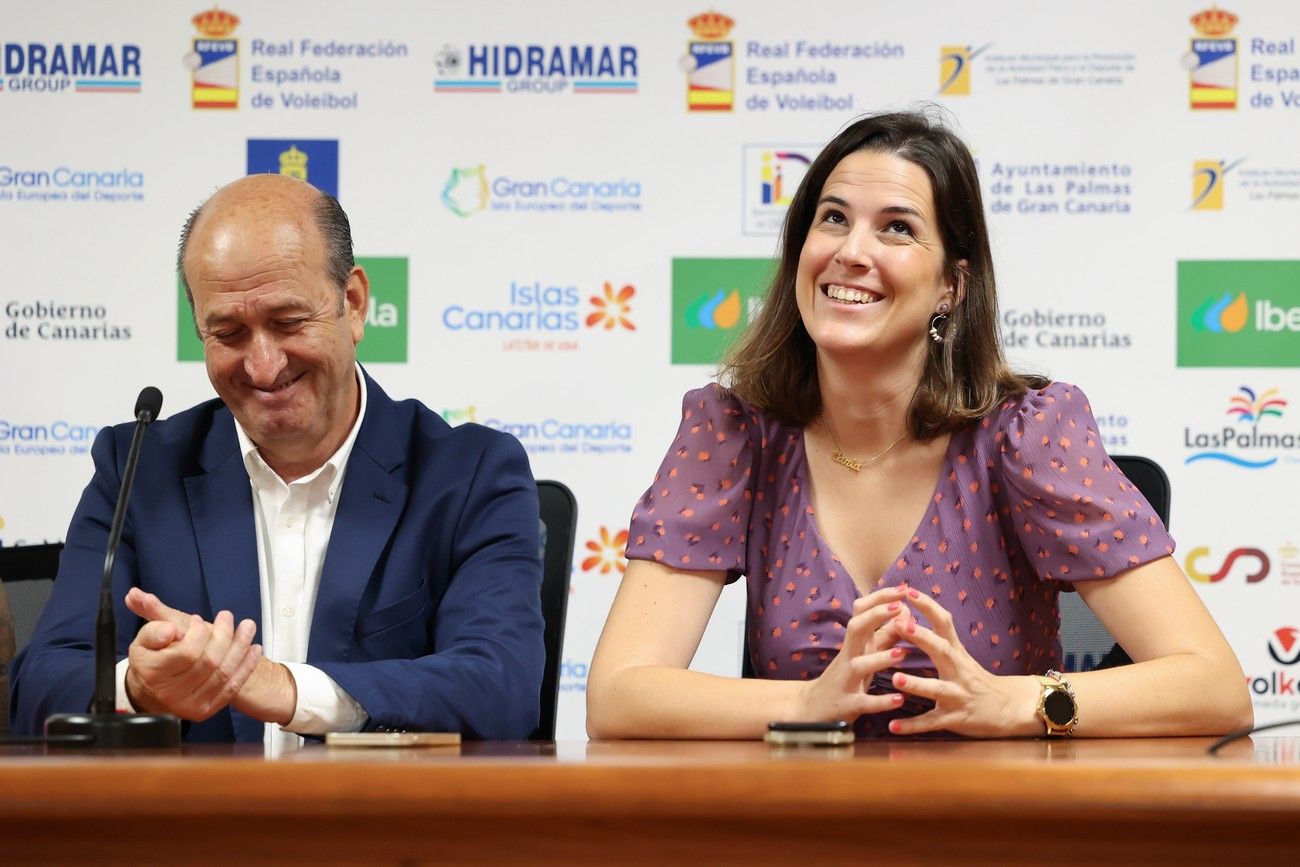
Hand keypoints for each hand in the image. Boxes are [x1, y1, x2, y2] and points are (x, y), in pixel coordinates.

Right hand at [123, 589, 261, 720]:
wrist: (154, 691)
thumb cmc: (153, 659)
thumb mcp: (145, 638)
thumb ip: (151, 619)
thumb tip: (144, 600)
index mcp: (153, 673)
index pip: (186, 652)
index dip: (198, 633)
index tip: (199, 620)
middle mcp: (170, 693)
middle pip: (209, 661)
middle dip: (223, 635)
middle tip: (227, 616)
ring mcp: (189, 704)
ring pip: (223, 673)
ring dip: (240, 647)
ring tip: (248, 626)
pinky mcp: (205, 710)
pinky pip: (231, 688)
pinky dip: (246, 667)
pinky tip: (254, 649)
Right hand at [789, 585, 913, 723]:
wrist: (811, 710)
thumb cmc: (846, 678)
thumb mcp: (863, 655)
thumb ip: (884, 636)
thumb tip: (906, 613)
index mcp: (853, 643)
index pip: (861, 611)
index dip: (881, 598)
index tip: (903, 589)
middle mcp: (847, 656)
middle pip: (855, 628)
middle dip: (876, 616)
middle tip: (900, 607)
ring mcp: (845, 680)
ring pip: (860, 665)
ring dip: (880, 658)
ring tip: (903, 653)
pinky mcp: (847, 704)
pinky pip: (864, 702)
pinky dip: (881, 701)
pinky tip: (899, 699)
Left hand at [885, 588, 1038, 736]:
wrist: (1008, 709)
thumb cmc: (975, 679)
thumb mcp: (960, 656)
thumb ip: (938, 639)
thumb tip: (907, 616)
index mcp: (957, 653)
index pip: (944, 623)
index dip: (928, 607)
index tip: (908, 591)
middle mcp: (958, 671)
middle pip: (942, 650)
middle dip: (922, 638)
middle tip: (900, 626)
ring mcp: (958, 696)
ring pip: (937, 690)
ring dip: (917, 684)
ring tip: (896, 679)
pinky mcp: (954, 719)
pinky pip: (931, 723)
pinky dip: (912, 726)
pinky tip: (892, 726)